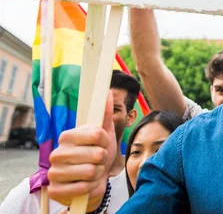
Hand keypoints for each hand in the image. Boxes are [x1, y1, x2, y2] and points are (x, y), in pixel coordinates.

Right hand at [48, 91, 116, 209]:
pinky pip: (84, 188)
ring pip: (91, 171)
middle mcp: (56, 153)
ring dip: (98, 174)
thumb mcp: (105, 134)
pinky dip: (91, 187)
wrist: (92, 180)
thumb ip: (105, 114)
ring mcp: (53, 172)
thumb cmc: (97, 155)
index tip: (102, 143)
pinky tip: (87, 184)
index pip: (97, 134)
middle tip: (97, 161)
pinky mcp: (55, 190)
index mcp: (67, 136)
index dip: (105, 141)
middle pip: (96, 154)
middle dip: (103, 160)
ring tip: (93, 172)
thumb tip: (108, 93)